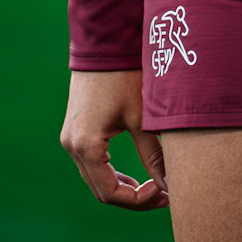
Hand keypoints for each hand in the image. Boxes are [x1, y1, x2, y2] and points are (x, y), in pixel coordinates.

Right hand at [60, 69, 168, 210]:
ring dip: (124, 187)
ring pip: (96, 179)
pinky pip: (92, 163)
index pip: (111, 194)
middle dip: (134, 198)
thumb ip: (154, 155)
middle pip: (101, 191)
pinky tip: (136, 174)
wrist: (103, 41)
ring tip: (154, 187)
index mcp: (86, 146)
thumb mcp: (142, 117)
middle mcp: (72, 145)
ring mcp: (71, 137)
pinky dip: (113, 173)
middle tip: (164, 195)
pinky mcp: (76, 129)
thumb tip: (170, 185)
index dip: (139, 201)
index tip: (164, 192)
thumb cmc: (124, 76)